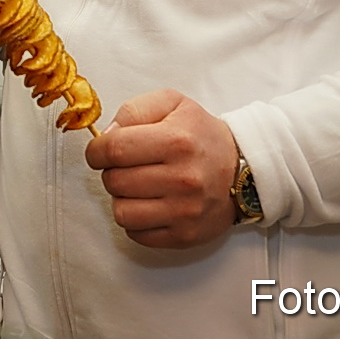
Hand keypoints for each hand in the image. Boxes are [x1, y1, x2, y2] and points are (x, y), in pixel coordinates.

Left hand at [84, 89, 240, 249]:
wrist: (243, 169)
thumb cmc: (201, 135)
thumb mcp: (172, 103)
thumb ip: (134, 110)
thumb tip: (107, 135)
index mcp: (176, 141)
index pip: (114, 149)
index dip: (96, 151)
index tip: (98, 152)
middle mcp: (182, 178)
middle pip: (114, 181)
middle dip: (111, 172)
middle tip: (126, 167)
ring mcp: (184, 211)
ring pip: (122, 212)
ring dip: (122, 198)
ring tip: (137, 186)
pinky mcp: (184, 235)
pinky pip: (137, 234)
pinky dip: (136, 220)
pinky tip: (149, 204)